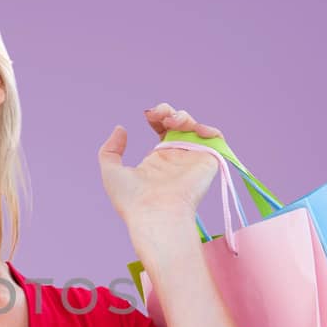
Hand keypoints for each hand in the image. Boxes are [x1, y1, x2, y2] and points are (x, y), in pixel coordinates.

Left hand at [98, 104, 224, 234]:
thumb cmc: (132, 200)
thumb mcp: (111, 171)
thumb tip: (121, 129)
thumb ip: (110, 150)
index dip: (156, 117)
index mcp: (157, 160)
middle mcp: (177, 159)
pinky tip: (194, 128)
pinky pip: (216, 139)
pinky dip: (209, 129)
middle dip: (168, 112)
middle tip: (158, 114)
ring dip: (184, 117)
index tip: (147, 115)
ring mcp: (193, 159)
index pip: (162, 130)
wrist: (155, 215)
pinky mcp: (208, 162)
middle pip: (179, 125)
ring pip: (195, 128)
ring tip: (170, 120)